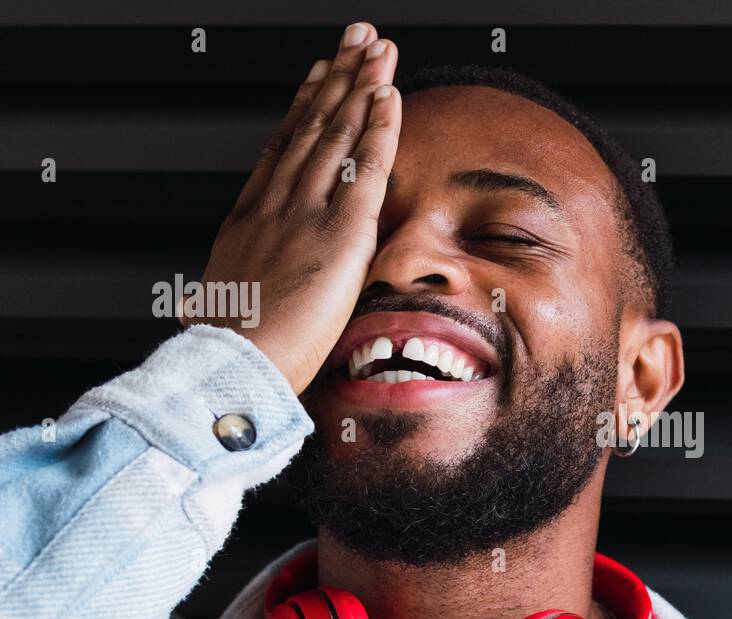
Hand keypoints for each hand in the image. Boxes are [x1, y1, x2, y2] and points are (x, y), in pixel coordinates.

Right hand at [191, 22, 400, 393]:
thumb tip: (259, 280)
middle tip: (356, 39)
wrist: (236, 359)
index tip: (319, 73)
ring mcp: (306, 212)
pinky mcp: (340, 232)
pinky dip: (377, 128)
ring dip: (360, 87)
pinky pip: (366, 168)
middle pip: (313, 126)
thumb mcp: (236, 296)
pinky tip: (388, 96)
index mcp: (251, 217)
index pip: (285, 146)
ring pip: (338, 134)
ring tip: (377, 50)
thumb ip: (257, 274)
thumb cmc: (237, 345)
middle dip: (338, 77)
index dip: (306, 105)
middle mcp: (277, 202)